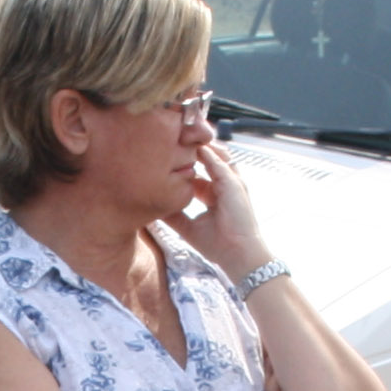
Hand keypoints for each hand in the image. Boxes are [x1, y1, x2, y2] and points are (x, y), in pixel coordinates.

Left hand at [164, 144, 271, 277]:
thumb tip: (153, 209)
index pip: (200, 170)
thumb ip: (174, 216)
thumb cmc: (217, 245)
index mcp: (213, 193)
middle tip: (174, 137)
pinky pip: (218, 163)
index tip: (166, 154)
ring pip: (216, 155)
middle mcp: (223, 185)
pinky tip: (194, 148)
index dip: (185, 162)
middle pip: (209, 158)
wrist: (237, 255)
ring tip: (183, 136)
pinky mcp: (233, 184)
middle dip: (193, 148)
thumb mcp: (188, 228)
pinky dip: (207, 154)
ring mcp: (230, 182)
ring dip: (201, 146)